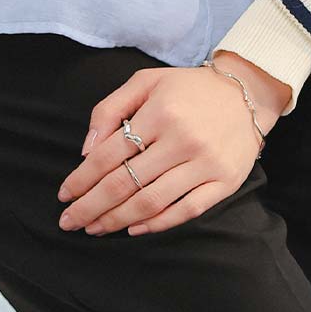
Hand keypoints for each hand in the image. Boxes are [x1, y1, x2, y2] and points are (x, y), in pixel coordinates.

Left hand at [55, 62, 279, 236]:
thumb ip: (110, 109)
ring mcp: (205, 163)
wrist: (247, 92)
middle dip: (91, 207)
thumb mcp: (145, 82)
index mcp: (159, 113)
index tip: (64, 196)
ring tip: (94, 228)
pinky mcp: (225, 182)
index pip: (108, 155)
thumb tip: (85, 151)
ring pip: (151, 201)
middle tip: (70, 222)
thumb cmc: (188, 88)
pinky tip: (133, 229)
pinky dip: (157, 224)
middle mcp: (182, 140)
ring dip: (116, 220)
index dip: (81, 179)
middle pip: (125, 183)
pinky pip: (186, 211)